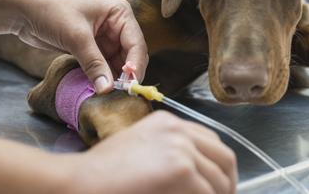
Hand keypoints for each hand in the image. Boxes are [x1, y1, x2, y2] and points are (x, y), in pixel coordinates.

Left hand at [12, 0, 147, 93]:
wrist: (23, 9)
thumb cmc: (52, 11)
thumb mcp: (76, 37)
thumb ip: (94, 63)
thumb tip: (107, 89)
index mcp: (120, 13)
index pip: (136, 44)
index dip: (135, 66)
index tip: (131, 86)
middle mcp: (116, 25)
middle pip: (130, 56)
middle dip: (126, 75)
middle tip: (121, 95)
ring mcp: (104, 38)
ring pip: (117, 64)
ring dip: (114, 78)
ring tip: (110, 96)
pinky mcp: (91, 48)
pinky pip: (102, 66)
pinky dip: (102, 78)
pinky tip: (99, 89)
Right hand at [60, 111, 237, 193]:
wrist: (81, 183)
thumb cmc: (101, 174)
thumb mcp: (138, 149)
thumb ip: (166, 153)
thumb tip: (191, 175)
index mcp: (168, 122)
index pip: (211, 141)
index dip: (219, 166)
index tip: (220, 184)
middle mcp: (178, 130)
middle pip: (223, 157)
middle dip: (227, 182)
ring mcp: (181, 147)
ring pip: (220, 178)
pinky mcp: (181, 169)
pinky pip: (207, 193)